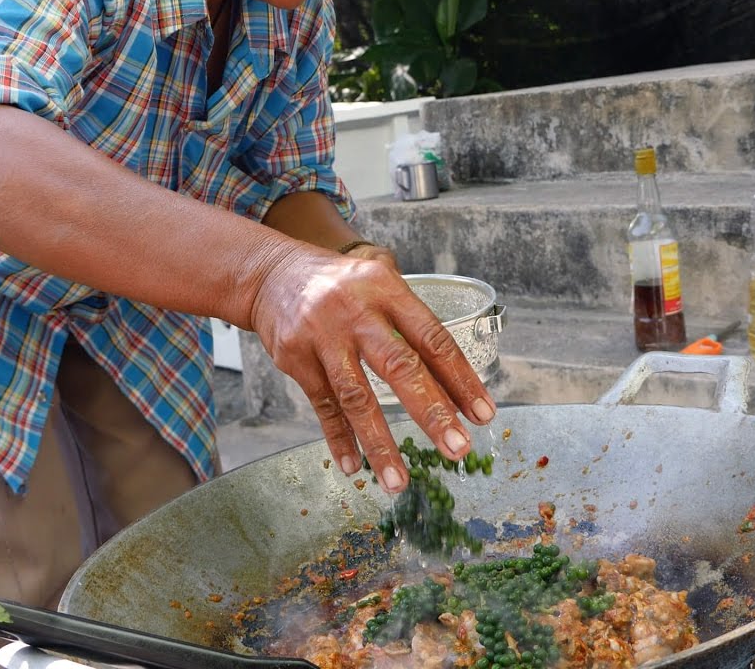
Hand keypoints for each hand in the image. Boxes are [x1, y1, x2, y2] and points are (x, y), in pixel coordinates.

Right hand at [249, 246, 496, 493]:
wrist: (271, 275)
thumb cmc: (340, 284)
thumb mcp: (378, 276)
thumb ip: (411, 316)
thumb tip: (452, 371)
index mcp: (386, 290)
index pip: (432, 338)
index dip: (460, 378)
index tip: (483, 413)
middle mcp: (355, 312)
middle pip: (399, 367)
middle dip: (432, 412)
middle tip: (457, 448)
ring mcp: (322, 337)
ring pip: (357, 397)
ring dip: (381, 444)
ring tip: (399, 481)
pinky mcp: (296, 360)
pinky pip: (323, 406)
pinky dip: (339, 439)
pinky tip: (355, 465)